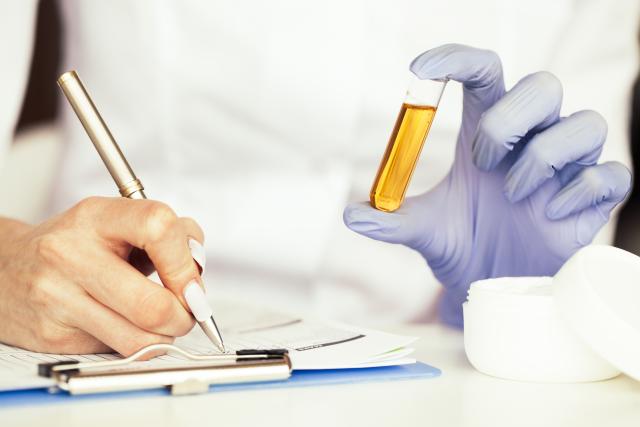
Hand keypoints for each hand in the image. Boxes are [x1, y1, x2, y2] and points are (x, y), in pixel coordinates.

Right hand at [0, 197, 204, 355]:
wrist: (6, 270)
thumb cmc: (76, 245)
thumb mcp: (118, 221)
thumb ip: (170, 234)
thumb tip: (198, 270)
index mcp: (95, 216)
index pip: (159, 226)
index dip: (187, 261)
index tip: (192, 279)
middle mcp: (71, 255)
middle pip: (153, 304)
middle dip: (185, 315)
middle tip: (188, 310)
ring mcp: (59, 298)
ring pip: (141, 339)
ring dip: (166, 335)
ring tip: (162, 320)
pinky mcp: (54, 336)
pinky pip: (119, 351)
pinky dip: (136, 343)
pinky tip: (126, 323)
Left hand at [344, 44, 630, 326]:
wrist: (495, 289)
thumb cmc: (463, 248)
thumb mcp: (425, 231)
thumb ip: (392, 220)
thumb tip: (350, 214)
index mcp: (487, 135)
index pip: (484, 73)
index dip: (457, 59)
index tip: (419, 67)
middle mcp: (530, 141)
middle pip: (543, 85)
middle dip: (509, 119)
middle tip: (482, 161)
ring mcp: (567, 169)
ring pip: (585, 123)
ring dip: (543, 156)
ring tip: (513, 195)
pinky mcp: (595, 200)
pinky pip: (612, 174)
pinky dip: (580, 191)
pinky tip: (548, 217)